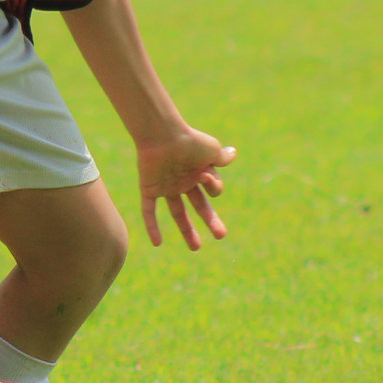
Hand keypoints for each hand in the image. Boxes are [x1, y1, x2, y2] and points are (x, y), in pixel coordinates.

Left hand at [134, 125, 234, 250]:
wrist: (163, 135)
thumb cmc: (190, 141)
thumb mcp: (211, 150)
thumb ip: (221, 157)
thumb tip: (233, 154)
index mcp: (198, 172)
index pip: (212, 190)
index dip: (214, 188)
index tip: (207, 177)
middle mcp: (183, 180)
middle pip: (198, 206)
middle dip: (210, 221)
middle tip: (221, 235)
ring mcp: (166, 186)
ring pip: (177, 212)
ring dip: (186, 230)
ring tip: (196, 248)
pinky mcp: (149, 188)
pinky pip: (149, 211)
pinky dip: (152, 226)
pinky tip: (157, 244)